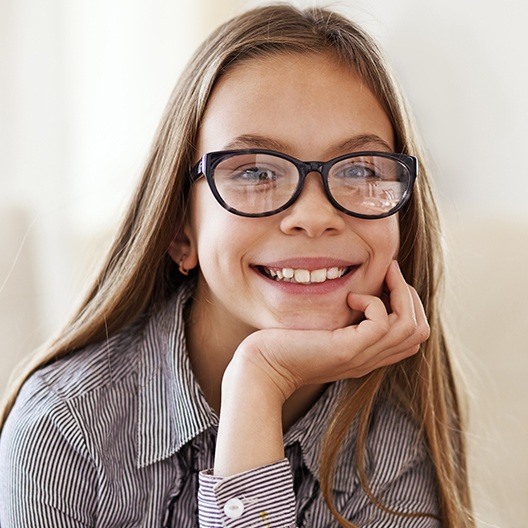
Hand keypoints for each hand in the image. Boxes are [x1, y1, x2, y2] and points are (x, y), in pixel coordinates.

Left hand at [233, 260, 429, 401]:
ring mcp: (361, 356)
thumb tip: (359, 290)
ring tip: (381, 274)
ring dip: (400, 292)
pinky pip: (381, 324)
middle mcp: (370, 358)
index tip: (389, 279)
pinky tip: (351, 296)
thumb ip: (346, 318)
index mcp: (368, 354)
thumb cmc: (286, 343)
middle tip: (390, 271)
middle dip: (411, 295)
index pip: (414, 335)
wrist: (263, 366)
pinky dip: (373, 302)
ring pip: (410, 327)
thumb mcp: (325, 329)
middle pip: (420, 331)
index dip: (410, 304)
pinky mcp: (347, 350)